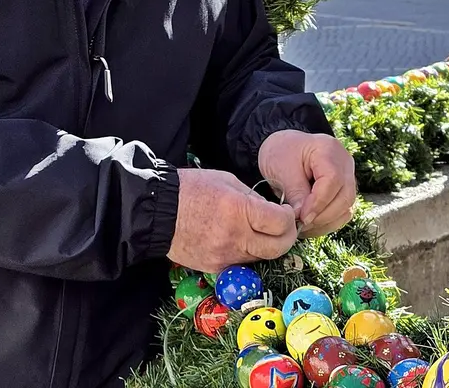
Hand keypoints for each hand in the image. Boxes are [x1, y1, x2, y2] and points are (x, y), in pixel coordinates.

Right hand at [169, 168, 297, 272]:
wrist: (158, 212)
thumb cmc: (191, 189)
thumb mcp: (228, 181)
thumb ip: (253, 198)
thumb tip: (272, 212)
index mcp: (239, 210)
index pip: (281, 224)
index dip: (290, 218)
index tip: (287, 212)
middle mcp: (235, 237)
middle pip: (278, 248)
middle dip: (286, 237)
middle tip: (283, 227)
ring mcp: (225, 256)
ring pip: (261, 258)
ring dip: (266, 246)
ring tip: (258, 231)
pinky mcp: (215, 268)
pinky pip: (241, 263)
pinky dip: (246, 253)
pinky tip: (239, 239)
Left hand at [258, 130, 356, 237]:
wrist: (284, 149)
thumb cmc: (281, 154)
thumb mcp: (281, 169)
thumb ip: (295, 192)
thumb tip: (304, 218)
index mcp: (328, 149)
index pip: (333, 180)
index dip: (318, 202)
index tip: (301, 217)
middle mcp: (345, 162)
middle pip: (345, 196)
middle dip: (322, 216)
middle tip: (300, 224)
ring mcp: (348, 176)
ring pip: (347, 207)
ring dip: (325, 222)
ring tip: (303, 226)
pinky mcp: (345, 191)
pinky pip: (343, 212)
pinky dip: (327, 222)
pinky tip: (310, 225)